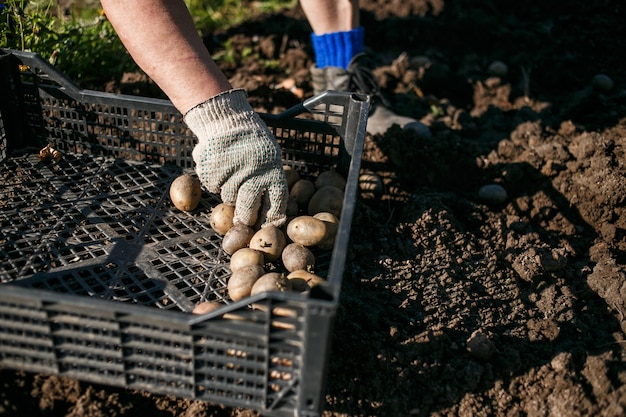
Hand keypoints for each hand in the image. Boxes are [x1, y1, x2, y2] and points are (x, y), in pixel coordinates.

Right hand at [184, 89, 287, 226]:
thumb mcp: (269, 155)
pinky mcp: (213, 167)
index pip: (277, 201)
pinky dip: (213, 180)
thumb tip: (272, 215)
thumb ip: (270, 180)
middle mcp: (254, 170)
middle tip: (242, 220)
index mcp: (272, 168)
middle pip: (248, 207)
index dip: (272, 217)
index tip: (267, 226)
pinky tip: (218, 166)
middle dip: (245, 216)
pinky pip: (212, 186)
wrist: (227, 117)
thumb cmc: (252, 141)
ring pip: (228, 197)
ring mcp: (232, 169)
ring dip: (228, 191)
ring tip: (230, 173)